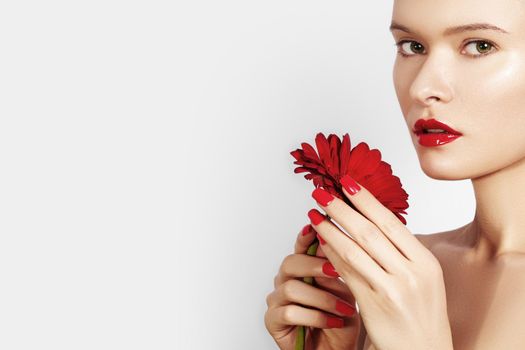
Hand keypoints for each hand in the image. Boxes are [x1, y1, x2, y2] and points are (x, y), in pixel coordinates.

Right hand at [264, 224, 360, 349]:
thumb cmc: (342, 320)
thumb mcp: (348, 290)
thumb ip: (340, 267)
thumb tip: (342, 240)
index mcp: (303, 269)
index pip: (301, 245)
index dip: (307, 235)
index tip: (316, 225)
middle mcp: (285, 280)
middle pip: (290, 262)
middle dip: (315, 265)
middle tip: (336, 272)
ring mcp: (276, 300)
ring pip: (291, 288)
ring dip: (322, 299)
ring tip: (345, 308)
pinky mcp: (273, 321)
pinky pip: (289, 312)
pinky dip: (315, 317)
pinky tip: (332, 322)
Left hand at [308, 175, 453, 349]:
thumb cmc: (421, 312)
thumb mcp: (423, 277)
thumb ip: (400, 250)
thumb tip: (371, 218)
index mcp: (425, 262)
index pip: (391, 222)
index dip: (366, 200)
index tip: (347, 183)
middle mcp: (411, 273)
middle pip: (369, 232)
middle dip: (342, 208)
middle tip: (322, 192)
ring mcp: (392, 290)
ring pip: (354, 250)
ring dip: (331, 229)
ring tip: (315, 214)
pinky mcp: (373, 305)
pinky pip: (346, 273)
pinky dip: (332, 254)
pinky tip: (321, 241)